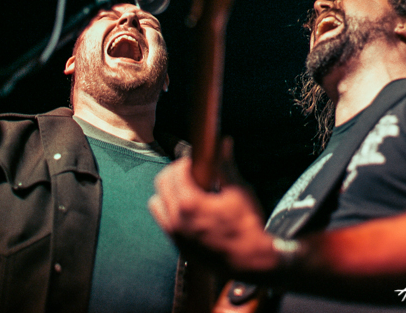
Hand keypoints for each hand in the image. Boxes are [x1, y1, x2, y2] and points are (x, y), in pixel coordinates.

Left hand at [149, 156, 278, 275]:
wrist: (249, 261)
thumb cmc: (247, 226)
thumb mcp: (239, 191)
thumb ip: (226, 166)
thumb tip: (225, 143)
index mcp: (190, 203)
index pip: (175, 171)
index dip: (186, 162)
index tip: (197, 162)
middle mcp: (176, 219)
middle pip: (161, 184)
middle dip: (174, 173)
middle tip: (192, 173)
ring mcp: (175, 234)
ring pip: (156, 203)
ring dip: (167, 193)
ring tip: (187, 191)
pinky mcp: (177, 246)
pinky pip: (163, 221)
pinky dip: (170, 211)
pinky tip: (189, 210)